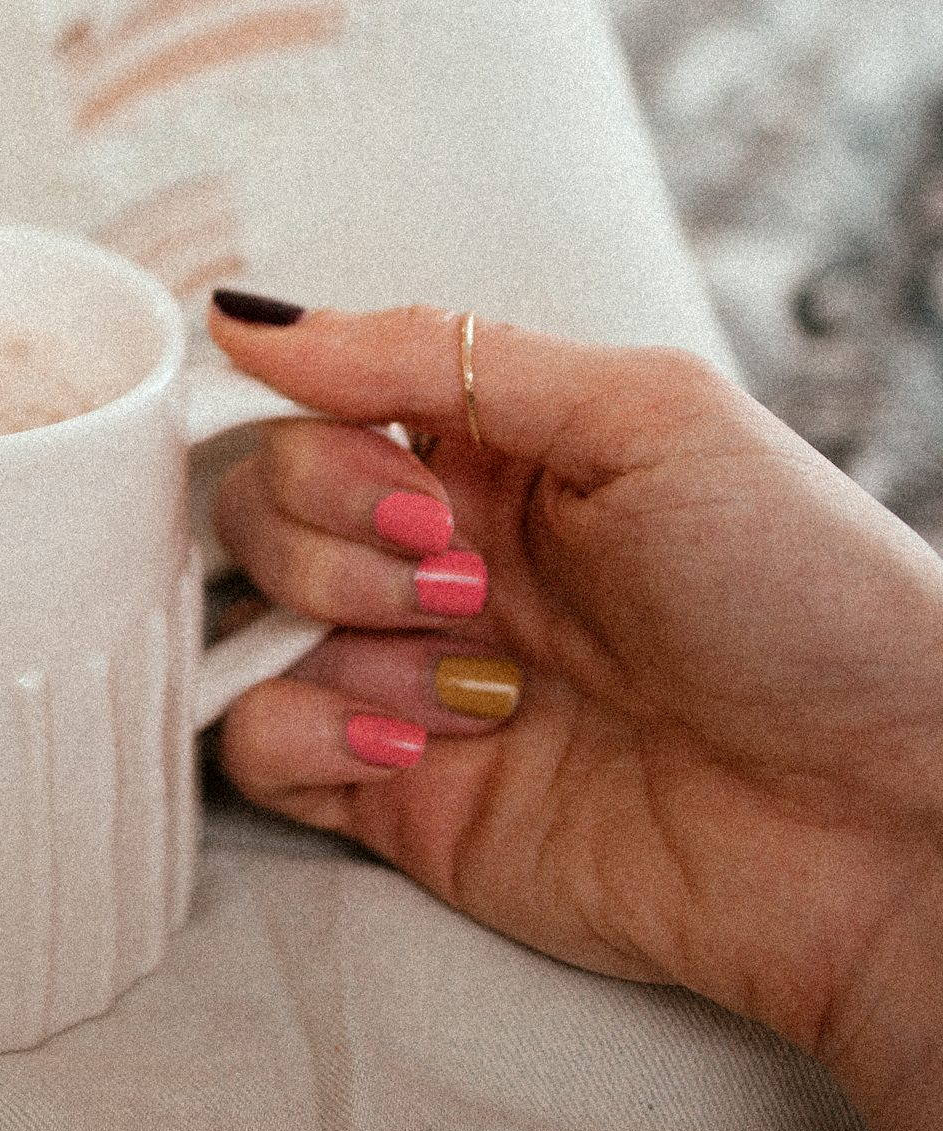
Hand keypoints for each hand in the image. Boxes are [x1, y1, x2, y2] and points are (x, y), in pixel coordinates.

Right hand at [206, 301, 942, 1130]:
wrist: (880, 812)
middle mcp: (444, 558)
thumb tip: (254, 318)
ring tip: (481, 677)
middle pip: (261, 505)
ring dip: (344, 632)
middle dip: (336, 537)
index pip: (318, 405)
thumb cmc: (808, 598)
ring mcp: (415, 677)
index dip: (328, 439)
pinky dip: (308, 730)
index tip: (422, 486)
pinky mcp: (403, 799)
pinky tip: (421, 741)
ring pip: (251, 617)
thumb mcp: (645, 414)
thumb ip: (436, 353)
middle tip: (465, 583)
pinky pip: (258, 745)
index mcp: (499, 453)